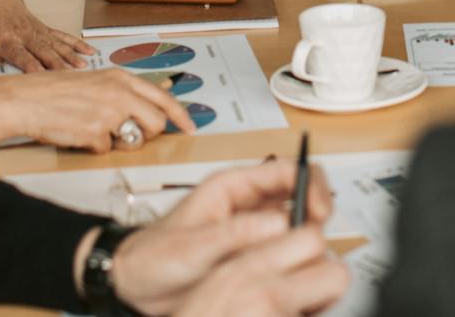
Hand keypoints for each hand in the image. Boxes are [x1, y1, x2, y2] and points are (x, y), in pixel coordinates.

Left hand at [0, 0, 92, 70]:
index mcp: (5, 39)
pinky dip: (75, 44)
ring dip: (70, 55)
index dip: (32, 67)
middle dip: (58, 65)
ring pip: (56, 44)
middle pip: (44, 52)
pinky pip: (61, 36)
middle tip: (71, 77)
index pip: (21, 56)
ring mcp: (36, 30)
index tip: (43, 78)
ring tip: (84, 67)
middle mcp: (24, 35)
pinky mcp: (43, 28)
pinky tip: (87, 51)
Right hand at [0, 67, 195, 150]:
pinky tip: (78, 133)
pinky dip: (94, 147)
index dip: (181, 116)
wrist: (25, 100)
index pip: (164, 98)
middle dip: (148, 134)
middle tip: (130, 134)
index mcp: (121, 78)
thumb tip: (164, 91)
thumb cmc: (57, 91)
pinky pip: (106, 150)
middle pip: (156, 123)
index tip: (191, 128)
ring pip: (134, 140)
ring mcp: (107, 114)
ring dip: (120, 141)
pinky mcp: (94, 133)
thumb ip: (129, 88)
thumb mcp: (99, 80)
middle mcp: (119, 93)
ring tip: (98, 130)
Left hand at [109, 160, 338, 314]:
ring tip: (306, 256)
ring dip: (308, 235)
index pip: (284, 169)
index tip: (319, 210)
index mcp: (231, 186)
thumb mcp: (191, 245)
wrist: (135, 284)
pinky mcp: (254, 251)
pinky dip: (297, 255)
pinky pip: (286, 246)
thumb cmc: (152, 256)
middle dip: (316, 210)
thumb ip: (234, 234)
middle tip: (317, 236)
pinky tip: (294, 269)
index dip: (310, 184)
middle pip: (299, 191)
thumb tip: (279, 224)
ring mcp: (252, 227)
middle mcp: (247, 203)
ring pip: (297, 220)